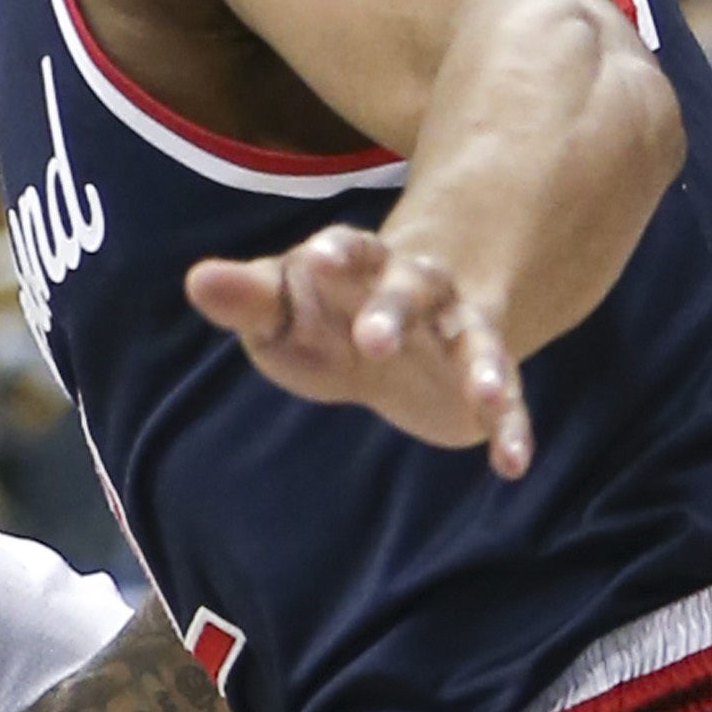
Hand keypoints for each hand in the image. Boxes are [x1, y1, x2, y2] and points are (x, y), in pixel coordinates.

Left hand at [184, 225, 531, 476]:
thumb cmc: (321, 317)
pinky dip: (512, 427)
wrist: (396, 338)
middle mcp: (418, 289)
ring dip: (483, 366)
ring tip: (487, 394)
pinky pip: (506, 403)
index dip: (336, 253)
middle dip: (395, 312)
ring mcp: (457, 333)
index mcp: (360, 265)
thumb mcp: (280, 308)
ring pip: (476, 342)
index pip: (350, 248)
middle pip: (412, 291)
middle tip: (374, 341)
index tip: (314, 259)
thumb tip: (198, 280)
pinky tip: (513, 463)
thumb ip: (248, 297)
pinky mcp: (481, 383)